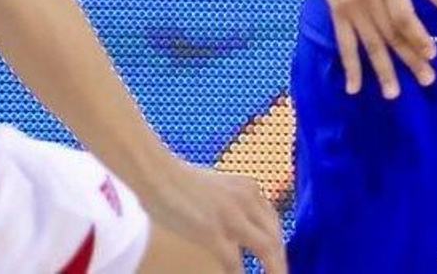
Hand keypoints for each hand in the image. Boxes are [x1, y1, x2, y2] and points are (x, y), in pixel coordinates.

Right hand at [143, 161, 286, 273]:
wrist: (157, 173)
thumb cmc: (179, 180)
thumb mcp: (218, 186)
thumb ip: (232, 201)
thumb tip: (238, 223)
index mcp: (248, 187)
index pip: (274, 221)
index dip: (278, 243)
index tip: (277, 258)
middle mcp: (246, 199)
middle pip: (275, 237)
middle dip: (280, 260)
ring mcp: (230, 215)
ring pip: (266, 249)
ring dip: (273, 270)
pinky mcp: (212, 230)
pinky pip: (234, 262)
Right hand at [320, 0, 436, 99]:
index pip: (403, 15)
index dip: (417, 36)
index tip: (432, 54)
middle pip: (390, 33)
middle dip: (408, 59)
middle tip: (426, 79)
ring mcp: (351, 8)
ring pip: (370, 43)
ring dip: (382, 70)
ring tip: (393, 93)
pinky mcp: (338, 15)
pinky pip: (345, 45)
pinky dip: (350, 67)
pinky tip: (355, 87)